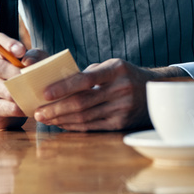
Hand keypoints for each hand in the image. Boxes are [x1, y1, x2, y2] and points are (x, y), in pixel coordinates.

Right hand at [0, 31, 47, 128]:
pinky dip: (19, 108)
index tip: (21, 51)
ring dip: (20, 92)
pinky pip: (4, 107)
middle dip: (16, 73)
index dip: (7, 44)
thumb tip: (28, 62)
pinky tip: (28, 108)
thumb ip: (35, 57)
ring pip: (3, 88)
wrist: (12, 105)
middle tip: (30, 78)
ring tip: (34, 95)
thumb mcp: (35, 63)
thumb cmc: (26, 77)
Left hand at [32, 59, 188, 131]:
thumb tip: (59, 82)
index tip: (44, 93)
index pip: (86, 79)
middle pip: (82, 102)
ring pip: (84, 117)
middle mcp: (121, 89)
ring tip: (45, 118)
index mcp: (117, 70)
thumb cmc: (126, 76)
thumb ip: (90, 73)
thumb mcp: (113, 66)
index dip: (64, 87)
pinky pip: (92, 126)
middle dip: (56, 108)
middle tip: (38, 112)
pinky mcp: (121, 123)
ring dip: (61, 119)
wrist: (155, 92)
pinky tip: (61, 123)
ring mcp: (122, 108)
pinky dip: (73, 126)